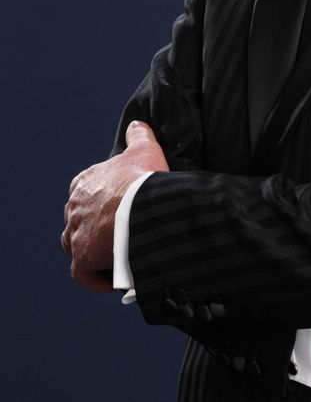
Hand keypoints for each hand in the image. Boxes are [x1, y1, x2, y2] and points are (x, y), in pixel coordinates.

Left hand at [61, 121, 168, 292]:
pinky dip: (94, 276)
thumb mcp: (144, 149)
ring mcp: (76, 233)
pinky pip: (82, 272)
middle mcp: (75, 207)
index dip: (99, 199)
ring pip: (75, 245)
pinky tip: (111, 277)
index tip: (117, 206)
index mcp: (85, 182)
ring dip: (91, 250)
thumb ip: (139, 136)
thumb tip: (137, 125)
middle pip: (78, 219)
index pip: (82, 191)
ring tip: (115, 254)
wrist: (145, 208)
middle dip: (94, 225)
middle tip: (119, 232)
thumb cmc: (144, 179)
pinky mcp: (82, 257)